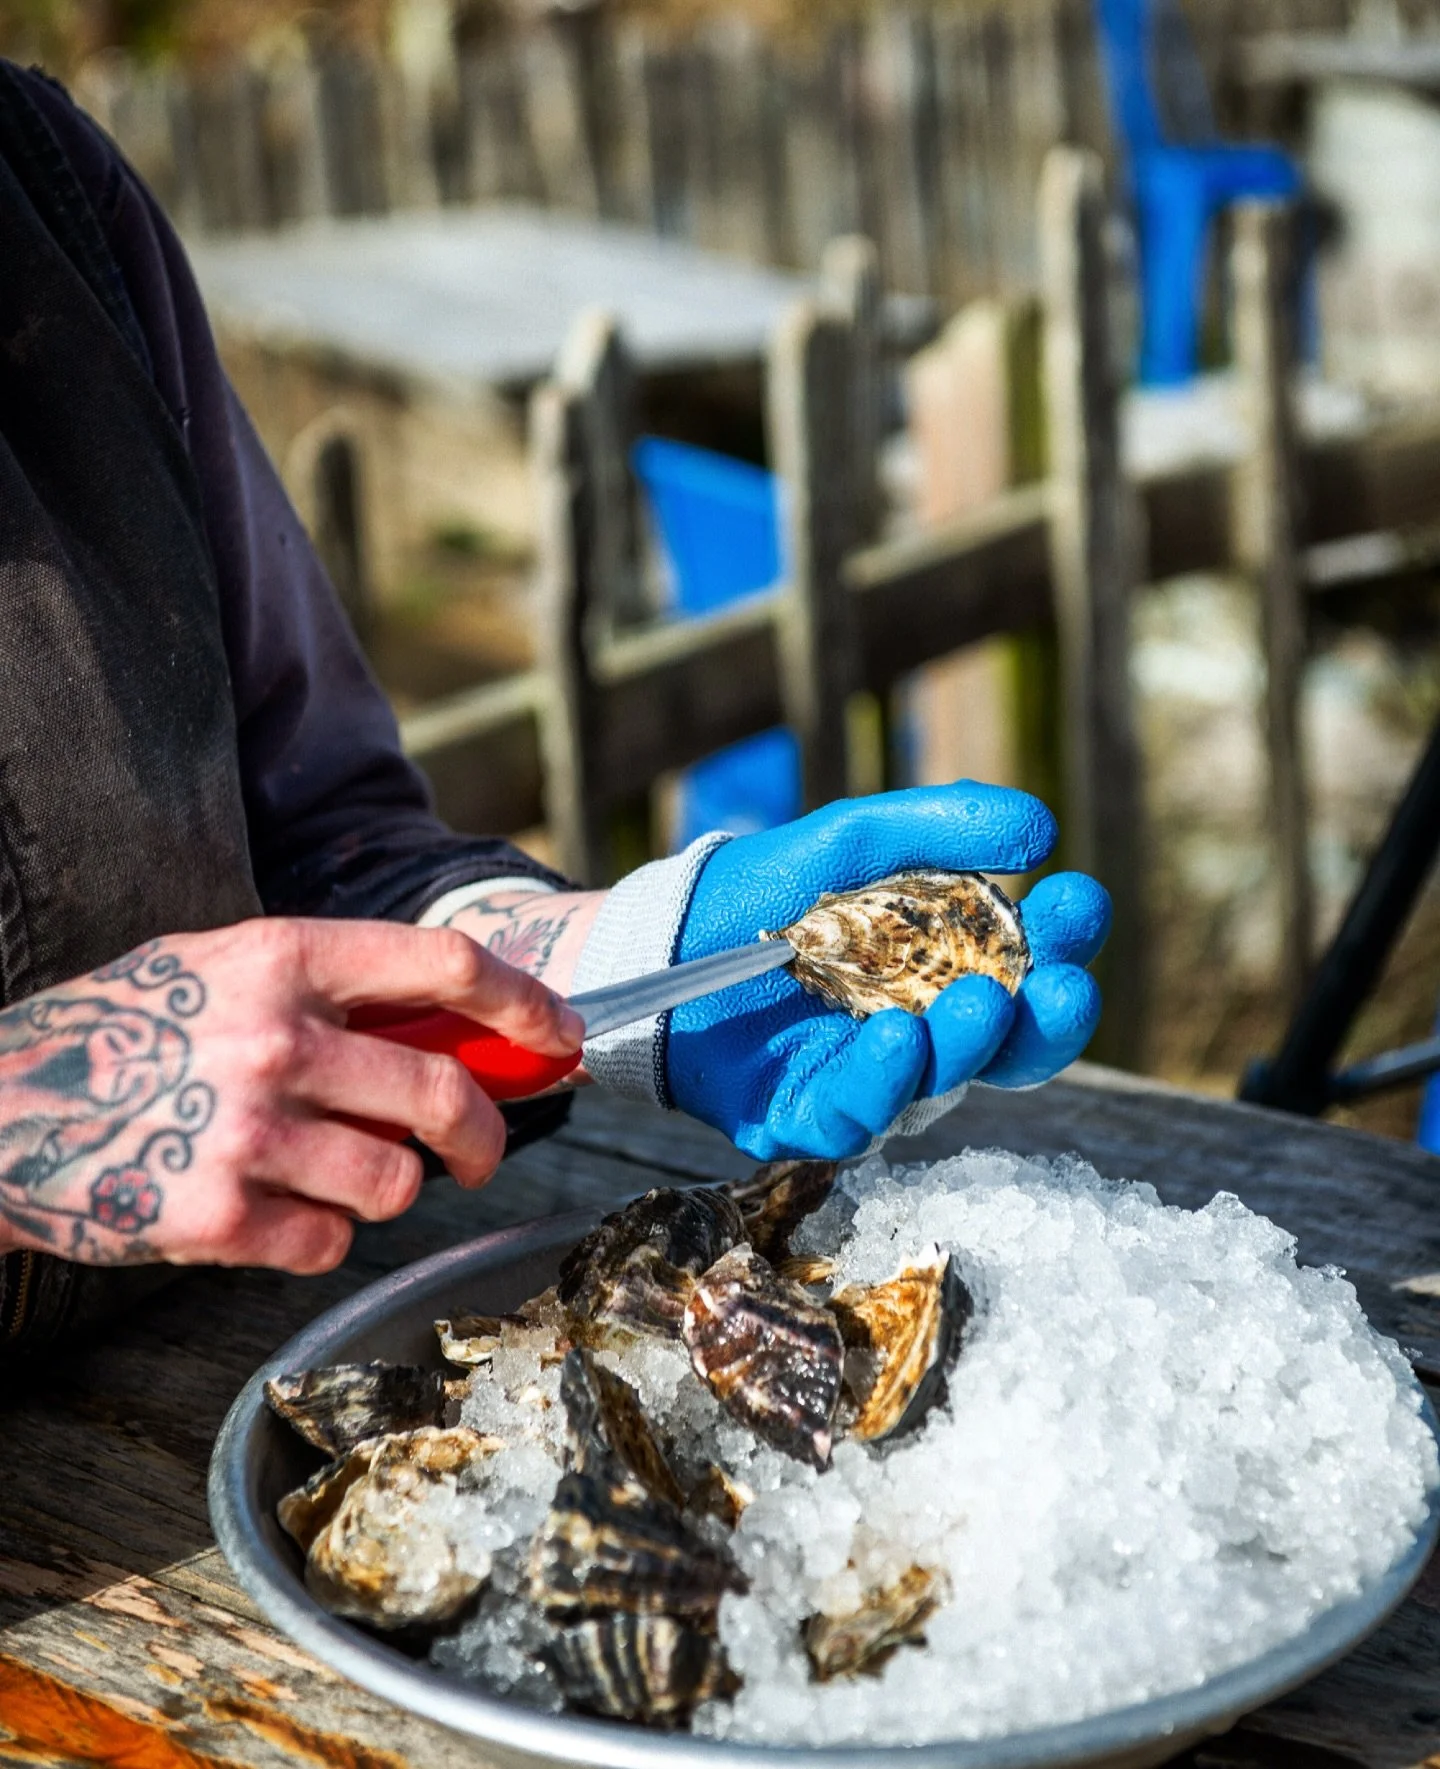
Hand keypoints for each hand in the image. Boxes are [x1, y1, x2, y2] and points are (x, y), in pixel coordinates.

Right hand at [0, 919, 581, 1272]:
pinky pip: (328, 1243)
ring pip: (394, 1180)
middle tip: (475, 1153)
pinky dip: (317, 1238)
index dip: (524, 1002)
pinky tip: (267, 1212)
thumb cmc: (117, 1034)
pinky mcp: (215, 1216)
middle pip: (441, 1090)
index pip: (446, 965)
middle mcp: (273, 1037)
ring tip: (329, 1177)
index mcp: (280, 958)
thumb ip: (328, 987)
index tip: (557, 1036)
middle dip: (480, 1133)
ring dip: (386, 1189)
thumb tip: (456, 1027)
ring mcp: (244, 1130)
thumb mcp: (217, 967)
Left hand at [666, 783, 1109, 1159]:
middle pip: (1014, 1046)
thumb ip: (941, 827)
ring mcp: (875, 1081)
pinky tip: (895, 1037)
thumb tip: (1041, 830)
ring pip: (944, 1085)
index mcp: (954, 968)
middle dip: (1049, 1018)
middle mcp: (930, 1033)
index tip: (1076, 898)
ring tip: (977, 1003)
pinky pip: (859, 1115)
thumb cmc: (773, 887)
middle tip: (1062, 986)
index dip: (1066, 939)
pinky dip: (882, 1081)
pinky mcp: (811, 1116)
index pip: (1034, 965)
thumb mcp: (857, 839)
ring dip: (968, 1046)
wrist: (667, 932)